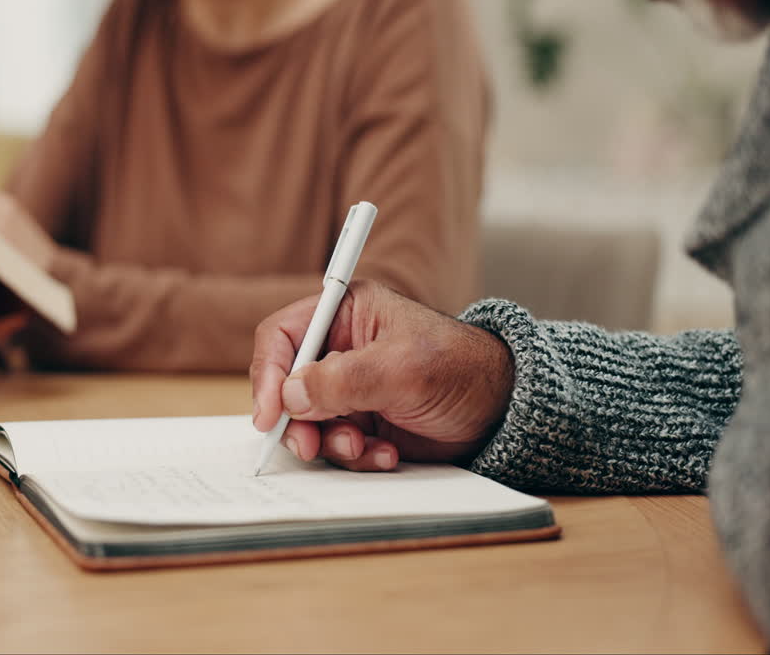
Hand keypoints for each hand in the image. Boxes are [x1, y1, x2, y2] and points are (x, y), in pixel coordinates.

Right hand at [250, 280, 514, 470]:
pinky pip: (335, 445)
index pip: (282, 336)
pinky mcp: (361, 422)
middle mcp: (340, 349)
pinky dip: (355, 456)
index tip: (270, 412)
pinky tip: (385, 454)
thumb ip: (343, 379)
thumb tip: (290, 395)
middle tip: (310, 444)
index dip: (268, 373)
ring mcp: (349, 389)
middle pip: (286, 385)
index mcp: (345, 314)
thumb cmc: (462, 369)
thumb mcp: (402, 368)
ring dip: (330, 442)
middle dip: (297, 419)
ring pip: (307, 421)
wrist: (502, 411)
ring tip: (363, 446)